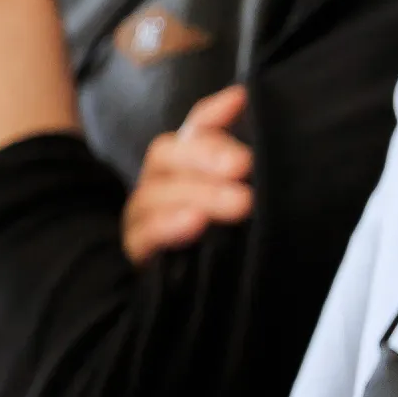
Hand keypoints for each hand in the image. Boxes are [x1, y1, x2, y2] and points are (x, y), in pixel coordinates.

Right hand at [121, 85, 253, 262]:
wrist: (192, 297)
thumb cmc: (222, 240)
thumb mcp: (241, 197)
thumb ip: (247, 169)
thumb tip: (262, 126)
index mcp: (185, 164)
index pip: (194, 127)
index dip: (214, 112)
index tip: (240, 99)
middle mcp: (159, 182)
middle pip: (168, 153)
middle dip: (206, 154)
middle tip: (243, 165)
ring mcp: (142, 215)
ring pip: (155, 193)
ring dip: (199, 194)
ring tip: (238, 202)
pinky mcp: (135, 251)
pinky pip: (143, 235)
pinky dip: (168, 226)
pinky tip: (195, 224)